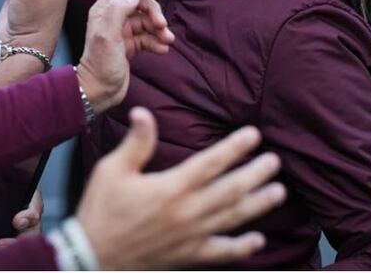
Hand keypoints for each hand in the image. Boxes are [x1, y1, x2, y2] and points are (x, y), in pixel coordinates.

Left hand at [76, 0, 173, 112]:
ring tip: (167, 40)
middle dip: (154, 12)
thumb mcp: (107, 35)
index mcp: (105, 9)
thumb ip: (118, 11)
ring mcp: (124, 31)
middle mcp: (114, 17)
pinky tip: (162, 50)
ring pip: (147, 20)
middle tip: (162, 26)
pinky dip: (157, 41)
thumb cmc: (100, 64)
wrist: (100, 91)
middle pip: (141, 3)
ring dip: (159, 29)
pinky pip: (149, 37)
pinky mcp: (132, 44)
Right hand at [76, 107, 284, 268]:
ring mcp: (190, 237)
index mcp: (171, 188)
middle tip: (275, 162)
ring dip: (258, 205)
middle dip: (256, 174)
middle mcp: (187, 212)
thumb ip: (136, 143)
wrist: (92, 257)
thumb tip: (144, 112)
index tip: (254, 135)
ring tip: (278, 193)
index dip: (235, 148)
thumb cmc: (101, 211)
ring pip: (233, 219)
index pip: (211, 164)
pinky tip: (258, 241)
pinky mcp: (188, 256)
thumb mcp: (112, 171)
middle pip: (231, 190)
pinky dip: (241, 247)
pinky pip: (221, 252)